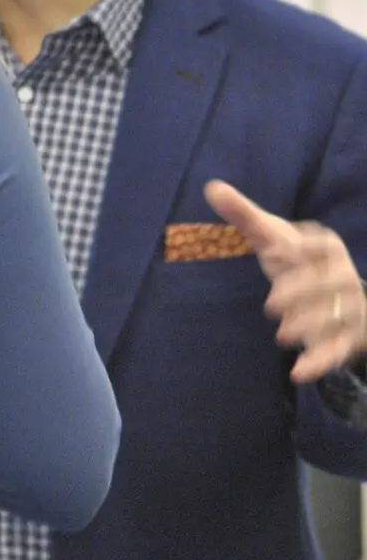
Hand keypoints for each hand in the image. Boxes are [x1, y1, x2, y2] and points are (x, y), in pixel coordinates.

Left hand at [205, 180, 366, 382]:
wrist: (334, 295)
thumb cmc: (296, 261)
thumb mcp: (272, 238)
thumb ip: (244, 215)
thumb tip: (211, 187)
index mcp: (325, 247)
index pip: (317, 247)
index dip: (298, 251)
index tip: (273, 253)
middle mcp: (342, 275)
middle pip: (329, 285)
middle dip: (301, 294)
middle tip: (270, 307)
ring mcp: (348, 307)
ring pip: (337, 318)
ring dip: (311, 327)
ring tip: (282, 336)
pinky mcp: (347, 337)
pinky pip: (339, 350)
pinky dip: (321, 361)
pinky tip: (299, 373)